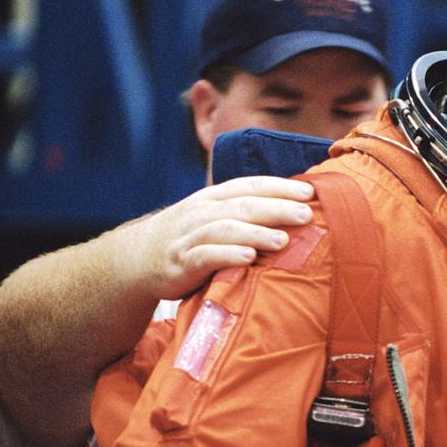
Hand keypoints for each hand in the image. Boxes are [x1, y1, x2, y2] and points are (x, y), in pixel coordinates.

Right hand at [116, 175, 314, 300]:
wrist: (136, 259)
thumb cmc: (189, 237)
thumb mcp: (213, 216)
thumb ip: (244, 211)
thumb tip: (294, 208)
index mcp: (215, 197)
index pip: (251, 185)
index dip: (280, 186)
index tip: (310, 191)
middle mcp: (203, 211)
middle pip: (244, 205)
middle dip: (278, 208)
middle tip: (306, 215)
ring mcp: (190, 236)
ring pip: (227, 229)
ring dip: (257, 233)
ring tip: (283, 240)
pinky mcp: (181, 262)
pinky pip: (206, 256)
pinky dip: (228, 255)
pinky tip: (248, 257)